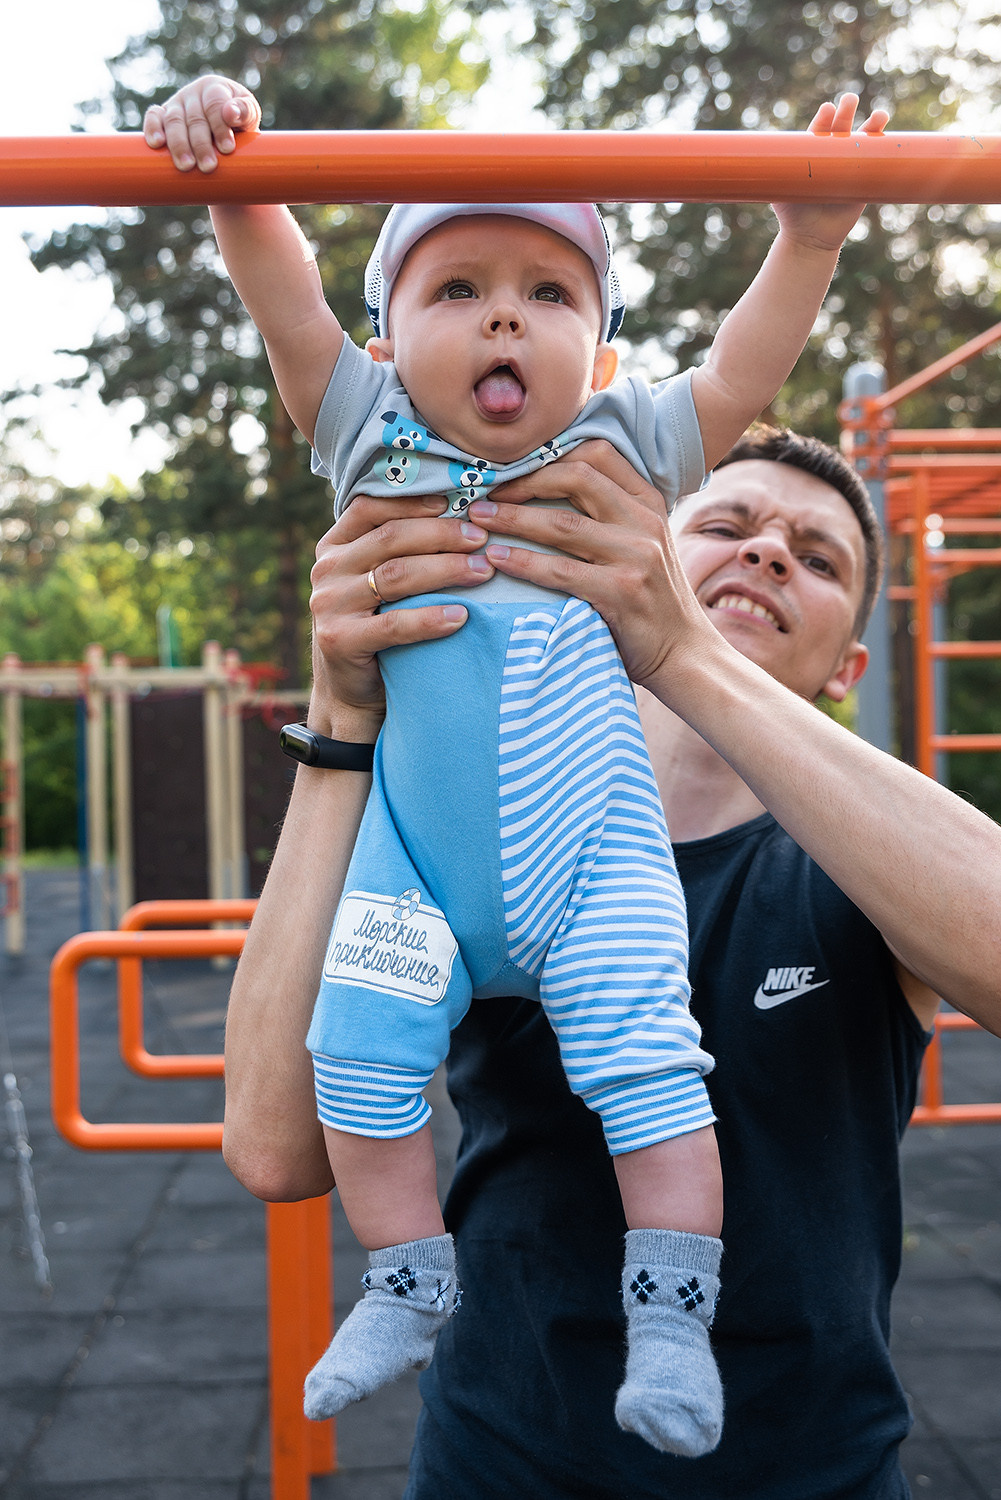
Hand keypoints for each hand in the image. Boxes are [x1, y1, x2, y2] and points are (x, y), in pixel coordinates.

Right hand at [143, 75, 262, 172]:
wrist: (224, 132)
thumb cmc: (239, 123)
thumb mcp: (249, 116)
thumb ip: (246, 112)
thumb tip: (230, 112)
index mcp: (214, 88)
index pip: (214, 103)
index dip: (220, 125)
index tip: (227, 149)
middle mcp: (193, 93)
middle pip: (194, 117)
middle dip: (201, 144)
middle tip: (209, 167)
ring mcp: (176, 103)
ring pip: (174, 121)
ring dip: (179, 144)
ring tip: (187, 166)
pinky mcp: (162, 115)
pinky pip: (153, 117)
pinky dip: (152, 128)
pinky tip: (157, 144)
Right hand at [308, 495, 495, 726]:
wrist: (350, 692)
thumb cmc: (377, 626)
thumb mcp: (376, 581)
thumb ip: (395, 550)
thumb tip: (459, 513)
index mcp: (333, 547)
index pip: (370, 508)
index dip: (413, 502)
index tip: (454, 502)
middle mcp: (326, 570)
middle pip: (390, 539)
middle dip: (442, 535)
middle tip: (481, 539)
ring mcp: (329, 605)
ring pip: (395, 575)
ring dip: (445, 570)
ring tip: (483, 572)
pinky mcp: (340, 640)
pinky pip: (394, 624)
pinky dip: (431, 618)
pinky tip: (461, 615)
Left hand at [468, 442, 710, 687]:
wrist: (684, 653)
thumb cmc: (651, 599)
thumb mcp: (642, 543)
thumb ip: (610, 515)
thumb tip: (548, 486)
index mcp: (648, 502)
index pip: (598, 453)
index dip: (550, 453)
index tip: (513, 466)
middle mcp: (645, 522)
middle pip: (577, 477)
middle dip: (524, 480)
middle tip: (486, 492)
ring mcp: (637, 556)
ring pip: (562, 524)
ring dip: (512, 519)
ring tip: (478, 519)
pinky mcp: (621, 592)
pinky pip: (560, 571)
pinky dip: (522, 562)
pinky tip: (496, 558)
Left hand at [771, 92, 889, 251]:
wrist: (810, 237)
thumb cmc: (792, 213)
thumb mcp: (781, 192)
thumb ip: (777, 176)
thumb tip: (758, 163)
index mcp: (813, 151)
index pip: (818, 131)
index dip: (823, 120)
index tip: (826, 111)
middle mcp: (833, 153)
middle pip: (841, 128)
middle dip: (846, 113)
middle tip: (849, 101)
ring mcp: (851, 164)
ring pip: (862, 139)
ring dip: (872, 124)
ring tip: (879, 115)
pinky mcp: (865, 179)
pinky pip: (876, 161)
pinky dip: (884, 147)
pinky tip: (890, 137)